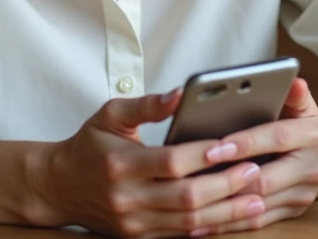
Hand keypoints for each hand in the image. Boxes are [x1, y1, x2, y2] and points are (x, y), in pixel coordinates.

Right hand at [40, 89, 269, 237]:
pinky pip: (182, 235)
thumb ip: (147, 105)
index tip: (231, 144)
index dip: (201, 154)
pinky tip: (235, 216)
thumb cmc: (89, 145)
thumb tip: (180, 93)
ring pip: (189, 221)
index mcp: (120, 164)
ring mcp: (134, 222)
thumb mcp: (110, 115)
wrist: (59, 187)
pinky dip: (211, 227)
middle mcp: (127, 198)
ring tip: (258, 198)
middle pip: (185, 196)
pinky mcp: (140, 237)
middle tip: (255, 171)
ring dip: (227, 212)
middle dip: (225, 185)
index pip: (169, 162)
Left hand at [199, 78, 317, 234]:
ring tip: (193, 201)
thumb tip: (294, 80)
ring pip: (258, 204)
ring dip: (224, 204)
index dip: (244, 143)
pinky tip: (203, 220)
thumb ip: (293, 93)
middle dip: (228, 178)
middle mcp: (312, 167)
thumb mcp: (302, 105)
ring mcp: (304, 194)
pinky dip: (229, 222)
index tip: (214, 147)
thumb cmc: (303, 127)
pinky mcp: (293, 212)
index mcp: (313, 135)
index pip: (275, 137)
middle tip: (195, 178)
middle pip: (266, 178)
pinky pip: (258, 221)